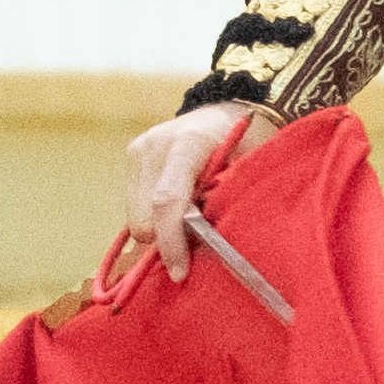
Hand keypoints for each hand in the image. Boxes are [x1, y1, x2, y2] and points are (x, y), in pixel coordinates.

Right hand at [121, 101, 280, 279]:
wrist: (230, 110)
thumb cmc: (250, 144)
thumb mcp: (248, 173)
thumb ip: (224, 204)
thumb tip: (204, 247)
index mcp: (188, 143)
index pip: (167, 201)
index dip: (171, 242)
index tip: (180, 273)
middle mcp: (155, 144)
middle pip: (143, 215)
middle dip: (164, 240)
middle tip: (195, 244)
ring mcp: (139, 149)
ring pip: (135, 215)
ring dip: (159, 229)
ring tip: (190, 220)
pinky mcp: (132, 156)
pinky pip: (134, 204)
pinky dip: (154, 216)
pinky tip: (177, 210)